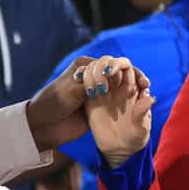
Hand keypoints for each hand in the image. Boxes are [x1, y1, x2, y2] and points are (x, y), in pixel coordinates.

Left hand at [27, 56, 148, 150]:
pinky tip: (140, 103)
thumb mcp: (72, 88)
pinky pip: (118, 102)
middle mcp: (94, 77)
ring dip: (134, 88)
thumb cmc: (53, 102)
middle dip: (133, 76)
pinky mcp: (101, 107)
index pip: (110, 63)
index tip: (129, 78)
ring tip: (145, 92)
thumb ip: (92, 81)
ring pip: (121, 87)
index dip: (123, 69)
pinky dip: (129, 102)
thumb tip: (112, 75)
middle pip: (119, 73)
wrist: (43, 125)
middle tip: (144, 84)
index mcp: (86, 67)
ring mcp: (98, 93)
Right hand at [85, 66, 155, 169]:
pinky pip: (84, 81)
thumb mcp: (141, 127)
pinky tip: (84, 86)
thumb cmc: (135, 137)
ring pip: (96, 69)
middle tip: (107, 77)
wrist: (118, 149)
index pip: (127, 67)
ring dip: (95, 72)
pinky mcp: (90, 99)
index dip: (123, 66)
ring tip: (97, 91)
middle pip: (110, 63)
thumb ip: (143, 111)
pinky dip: (83, 77)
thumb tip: (151, 97)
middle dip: (108, 65)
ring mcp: (103, 91)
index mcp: (132, 89)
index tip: (117, 77)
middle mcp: (117, 86)